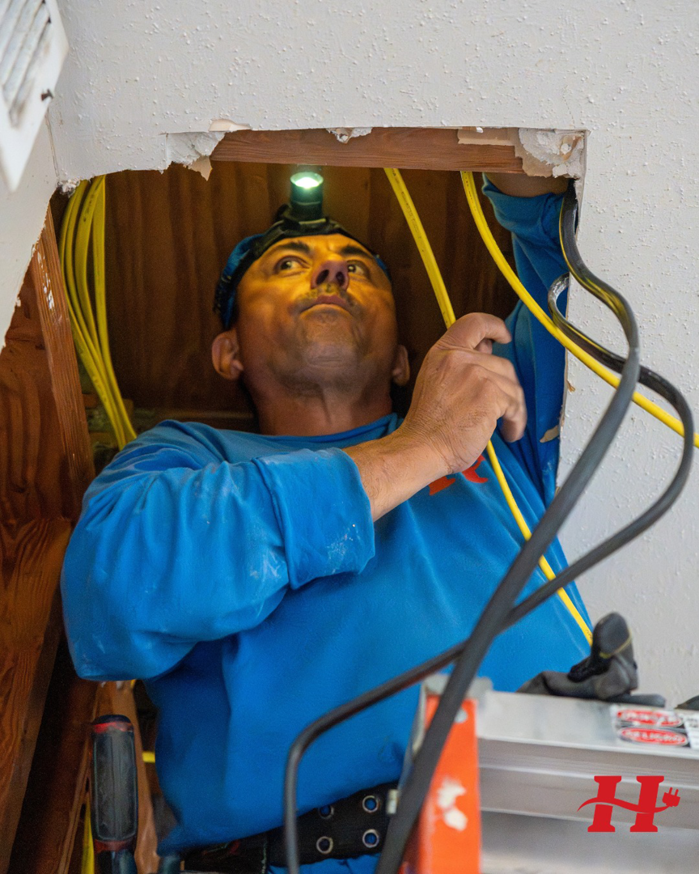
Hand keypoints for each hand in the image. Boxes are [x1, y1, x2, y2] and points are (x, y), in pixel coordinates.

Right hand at [398, 312, 525, 475]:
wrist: (420, 447)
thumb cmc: (427, 424)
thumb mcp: (435, 381)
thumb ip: (459, 365)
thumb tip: (487, 351)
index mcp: (442, 352)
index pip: (474, 323)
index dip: (494, 326)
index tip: (503, 336)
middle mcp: (458, 358)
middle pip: (502, 363)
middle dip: (507, 388)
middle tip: (504, 408)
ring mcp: (475, 374)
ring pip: (512, 385)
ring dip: (513, 408)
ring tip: (506, 426)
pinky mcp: (490, 394)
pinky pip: (515, 404)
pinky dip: (516, 421)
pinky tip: (509, 432)